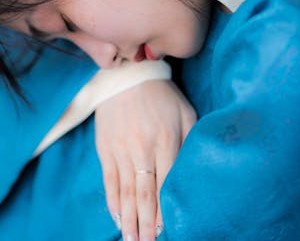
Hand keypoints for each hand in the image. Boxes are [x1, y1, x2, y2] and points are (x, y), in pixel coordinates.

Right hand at [94, 79, 195, 240]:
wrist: (126, 75)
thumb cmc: (162, 95)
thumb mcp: (186, 112)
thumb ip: (191, 141)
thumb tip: (194, 172)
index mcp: (166, 141)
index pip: (167, 185)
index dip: (165, 212)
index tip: (165, 232)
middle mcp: (143, 149)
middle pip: (145, 195)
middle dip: (146, 225)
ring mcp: (121, 150)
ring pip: (126, 192)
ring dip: (128, 220)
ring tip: (131, 240)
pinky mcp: (105, 149)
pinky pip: (109, 181)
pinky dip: (113, 201)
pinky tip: (117, 217)